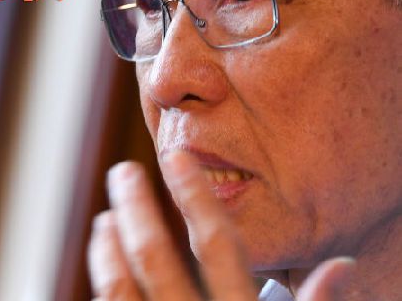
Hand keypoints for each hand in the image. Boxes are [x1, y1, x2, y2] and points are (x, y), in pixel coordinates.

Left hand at [87, 151, 353, 299]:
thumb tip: (343, 265)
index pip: (215, 245)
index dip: (194, 197)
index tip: (176, 156)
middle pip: (155, 256)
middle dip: (136, 207)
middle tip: (123, 172)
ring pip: (120, 288)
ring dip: (108, 248)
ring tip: (104, 217)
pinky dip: (103, 286)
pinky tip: (102, 266)